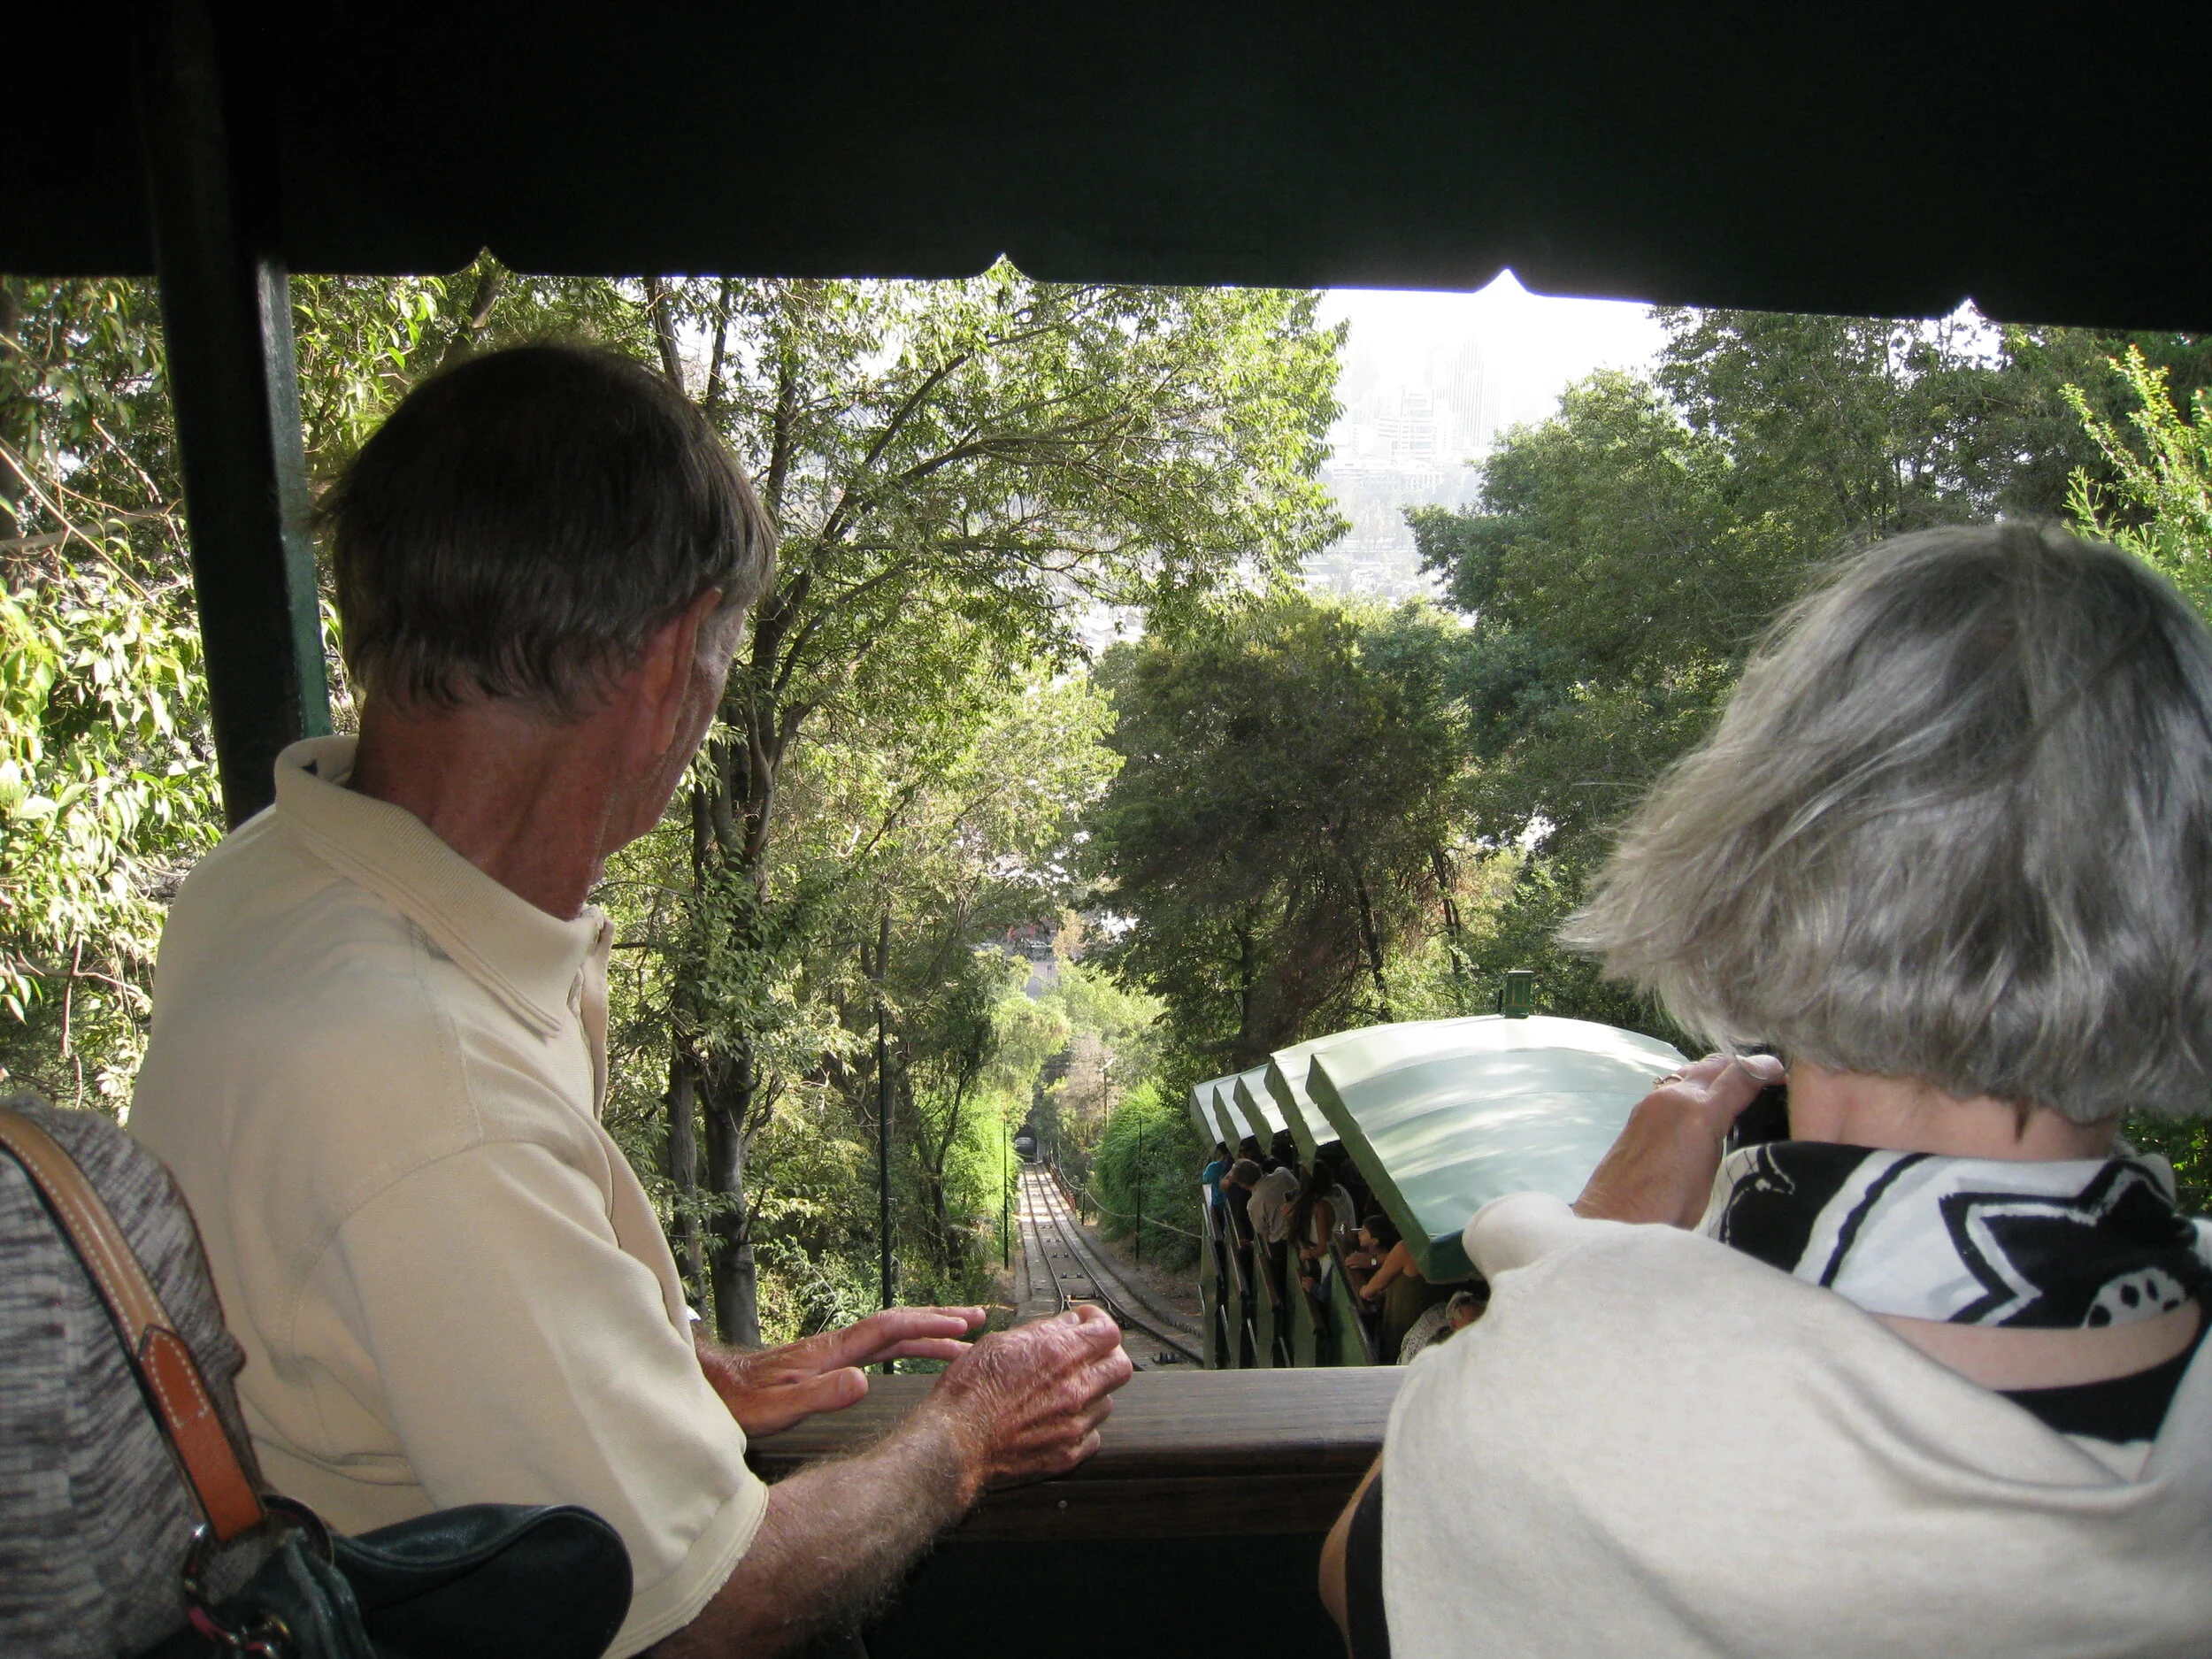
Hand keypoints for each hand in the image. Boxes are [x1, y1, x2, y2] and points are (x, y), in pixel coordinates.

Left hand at [697, 1306, 984, 1436]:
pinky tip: (911, 1353)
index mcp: (831, 1352)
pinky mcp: (825, 1363)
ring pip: (889, 1335)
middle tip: (978, 1319)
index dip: (928, 1325)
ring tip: (960, 1337)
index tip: (963, 1326)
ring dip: (925, 1331)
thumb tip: (864, 1382)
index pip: (889, 1330)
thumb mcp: (776, 1409)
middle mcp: (835, 1346)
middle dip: (938, 1319)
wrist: (710, 1389)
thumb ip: (819, 1396)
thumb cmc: (738, 1402)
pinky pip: (877, 1347)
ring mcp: (831, 1352)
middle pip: (896, 1324)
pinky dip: (905, 1344)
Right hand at [909, 1304, 1132, 1501]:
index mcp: (1060, 1354)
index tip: (1085, 1325)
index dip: (1099, 1324)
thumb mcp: (999, 1344)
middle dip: (1107, 1358)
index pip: (1109, 1332)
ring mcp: (1075, 1424)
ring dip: (1091, 1393)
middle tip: (1085, 1357)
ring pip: (1106, 1402)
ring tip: (1062, 1393)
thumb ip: (1041, 1333)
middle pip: (1121, 1367)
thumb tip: (1069, 1324)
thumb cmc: (968, 1390)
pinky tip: (1056, 1421)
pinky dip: (1080, 1426)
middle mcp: (1076, 1388)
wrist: (955, 1444)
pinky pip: (1092, 1435)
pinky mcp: (1068, 1454)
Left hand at [1573, 1052, 1785, 1227]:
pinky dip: (1695, 1087)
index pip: (1739, 1073)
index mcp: (1698, 1112)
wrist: (1614, 1219)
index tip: (1784, 1074)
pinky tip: (1705, 1109)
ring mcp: (1652, 1101)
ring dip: (1716, 1074)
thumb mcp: (1714, 1179)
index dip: (1765, 1070)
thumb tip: (1745, 1119)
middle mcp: (1673, 1097)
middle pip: (1714, 1064)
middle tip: (1765, 1081)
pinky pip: (1674, 1086)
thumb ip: (1730, 1140)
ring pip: (1692, 1071)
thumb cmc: (1668, 1211)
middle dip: (1742, 1067)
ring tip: (1738, 1093)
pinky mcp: (1638, 1113)